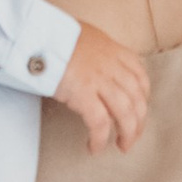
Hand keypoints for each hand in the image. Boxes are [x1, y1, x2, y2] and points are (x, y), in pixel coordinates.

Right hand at [51, 22, 150, 153]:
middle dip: (138, 122)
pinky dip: (100, 139)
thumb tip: (95, 67)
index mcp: (114, 51)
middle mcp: (112, 66)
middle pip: (137, 99)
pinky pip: (99, 123)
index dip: (143, 98)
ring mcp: (99, 80)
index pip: (140, 77)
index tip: (139, 111)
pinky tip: (94, 147)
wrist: (38, 35)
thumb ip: (97, 53)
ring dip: (127, 134)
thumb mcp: (86, 38)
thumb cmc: (55, 36)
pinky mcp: (83, 93)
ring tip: (121, 146)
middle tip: (132, 137)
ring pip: (125, 113)